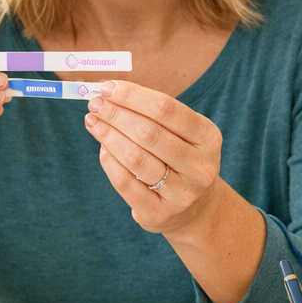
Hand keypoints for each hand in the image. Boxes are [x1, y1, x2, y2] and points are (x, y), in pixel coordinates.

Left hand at [84, 80, 223, 234]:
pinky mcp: (160, 214)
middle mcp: (199, 167)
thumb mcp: (183, 134)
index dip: (132, 96)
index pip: (166, 109)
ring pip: (136, 158)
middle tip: (95, 104)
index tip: (108, 88)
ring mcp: (182, 194)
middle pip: (149, 133)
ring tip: (93, 122)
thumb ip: (153, 114)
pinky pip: (126, 183)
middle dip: (116, 114)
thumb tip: (109, 95)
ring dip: (108, 136)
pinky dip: (109, 162)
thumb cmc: (181, 159)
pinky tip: (102, 148)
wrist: (197, 209)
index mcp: (208, 138)